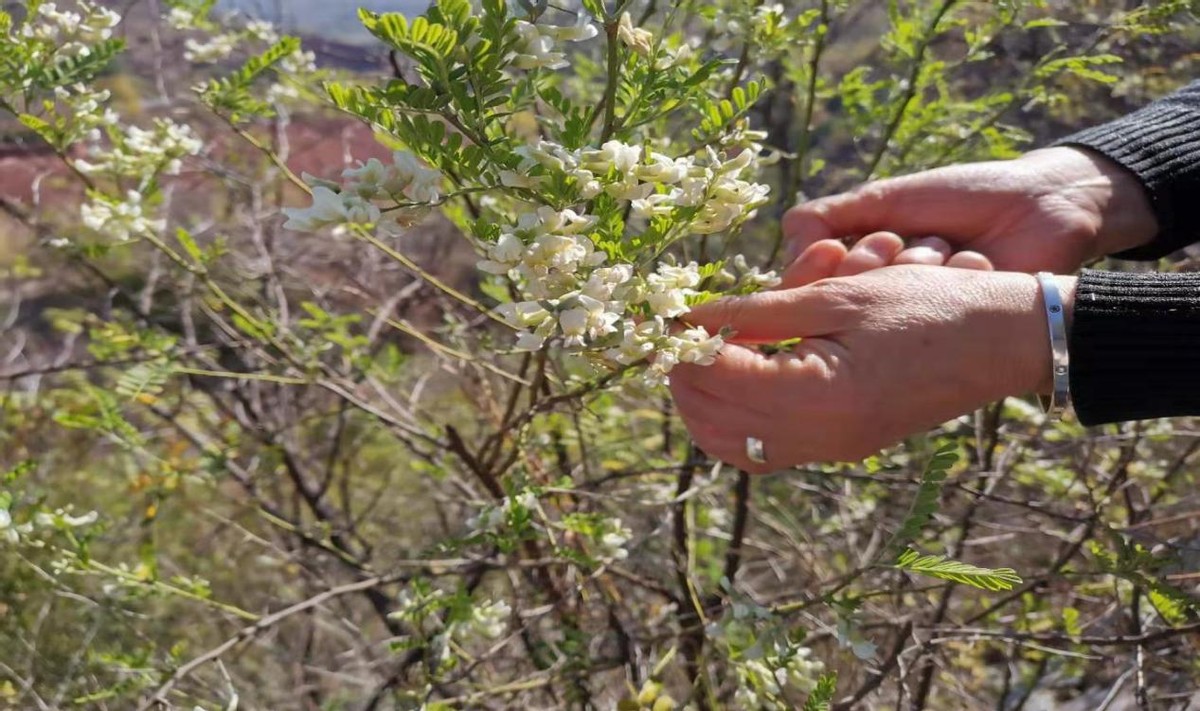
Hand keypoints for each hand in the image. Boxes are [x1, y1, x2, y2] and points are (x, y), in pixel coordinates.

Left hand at [670, 266, 1075, 472]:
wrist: (1005, 340)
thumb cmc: (928, 306)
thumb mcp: (837, 296)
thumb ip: (758, 310)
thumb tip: (690, 317)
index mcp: (817, 395)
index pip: (715, 377)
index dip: (681, 344)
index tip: (664, 314)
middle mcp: (820, 436)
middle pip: (713, 422)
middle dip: (682, 378)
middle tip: (673, 336)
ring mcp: (832, 449)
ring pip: (733, 444)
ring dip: (705, 402)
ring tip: (697, 354)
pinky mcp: (843, 447)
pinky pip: (767, 449)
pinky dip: (738, 419)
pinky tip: (737, 377)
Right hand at [781, 147, 1156, 285]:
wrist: (1041, 206)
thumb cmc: (964, 196)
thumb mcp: (887, 197)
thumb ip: (830, 214)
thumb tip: (787, 236)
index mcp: (859, 267)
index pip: (805, 286)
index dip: (811, 272)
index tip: (830, 250)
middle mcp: (880, 300)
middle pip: (834, 304)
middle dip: (866, 266)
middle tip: (897, 240)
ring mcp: (913, 319)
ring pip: (876, 313)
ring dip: (911, 268)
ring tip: (944, 245)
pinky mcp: (947, 334)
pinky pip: (918, 319)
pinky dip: (943, 279)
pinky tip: (971, 262)